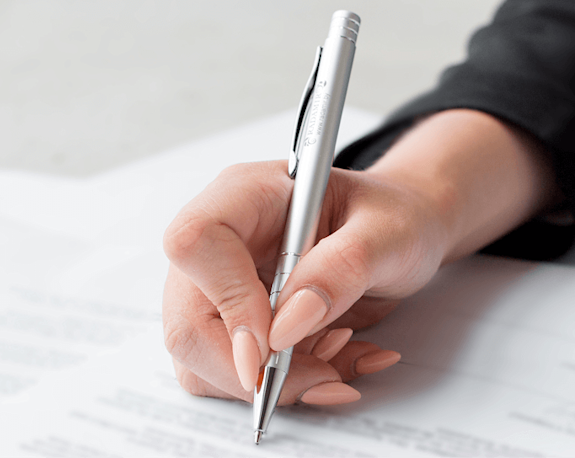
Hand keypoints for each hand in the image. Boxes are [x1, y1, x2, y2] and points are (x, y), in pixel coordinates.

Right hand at [163, 162, 441, 400]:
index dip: (227, 301)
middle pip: (185, 319)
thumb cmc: (391, 218)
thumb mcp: (389, 233)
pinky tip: (326, 363)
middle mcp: (217, 241)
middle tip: (320, 375)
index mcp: (244, 195)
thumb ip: (342, 269)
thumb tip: (286, 327)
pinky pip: (227, 374)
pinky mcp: (226, 322)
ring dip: (268, 382)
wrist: (396, 234)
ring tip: (335, 361)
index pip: (195, 242)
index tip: (273, 345)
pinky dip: (279, 386)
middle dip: (250, 368)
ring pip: (197, 358)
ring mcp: (214, 285)